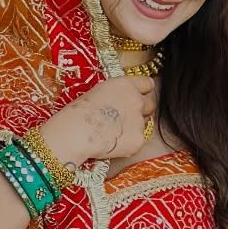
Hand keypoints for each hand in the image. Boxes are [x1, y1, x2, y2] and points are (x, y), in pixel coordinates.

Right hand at [41, 76, 156, 167]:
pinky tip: (113, 144)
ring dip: (133, 128)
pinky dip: (128, 144)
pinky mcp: (138, 141)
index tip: (139, 95)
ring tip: (113, 133)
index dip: (143, 91)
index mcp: (127, 85)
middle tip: (125, 119)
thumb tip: (120, 102)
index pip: (148, 84)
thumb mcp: (100, 92)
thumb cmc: (80, 112)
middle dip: (141, 111)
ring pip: (143, 125)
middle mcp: (137, 101)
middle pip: (150, 105)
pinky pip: (137, 142)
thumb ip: (117, 93)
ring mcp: (140, 122)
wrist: (78, 132)